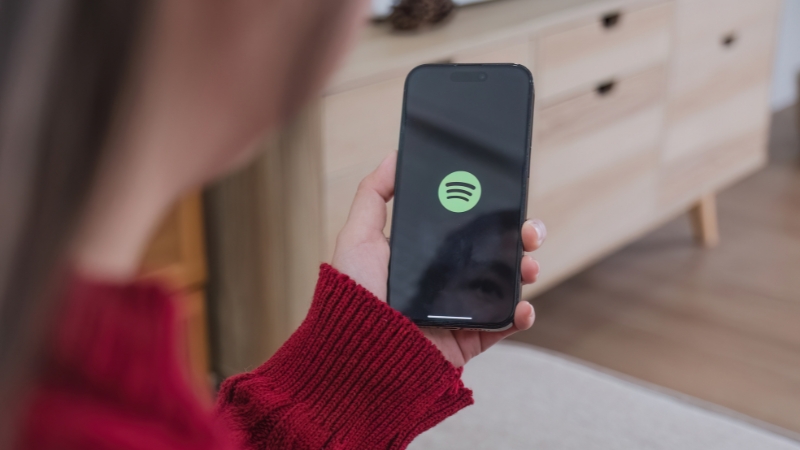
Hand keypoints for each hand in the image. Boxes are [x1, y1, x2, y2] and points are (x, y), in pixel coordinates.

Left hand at [332, 152, 545, 367]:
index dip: (489, 212)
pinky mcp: (467, 340)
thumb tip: (394, 156)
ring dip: (525, 269)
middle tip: (528, 230)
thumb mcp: (357, 237)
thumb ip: (373, 195)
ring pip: (504, 285)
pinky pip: (502, 326)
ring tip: (529, 264)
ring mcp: (459, 311)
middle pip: (493, 252)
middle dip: (518, 237)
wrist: (358, 354)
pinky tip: (523, 305)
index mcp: (424, 256)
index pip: (465, 228)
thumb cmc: (352, 296)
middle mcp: (444, 281)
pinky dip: (520, 315)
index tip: (506, 198)